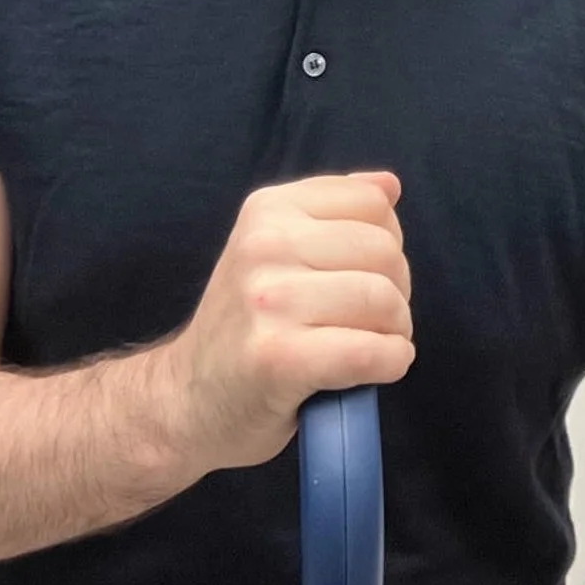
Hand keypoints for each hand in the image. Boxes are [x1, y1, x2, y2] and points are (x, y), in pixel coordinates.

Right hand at [163, 171, 413, 474]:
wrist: (188, 400)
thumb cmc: (246, 327)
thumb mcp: (275, 251)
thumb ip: (333, 213)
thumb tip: (390, 185)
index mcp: (268, 209)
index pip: (373, 202)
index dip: (389, 243)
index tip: (363, 275)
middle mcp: (265, 244)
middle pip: (385, 252)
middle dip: (396, 292)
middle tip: (369, 321)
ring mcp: (269, 300)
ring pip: (383, 301)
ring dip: (395, 332)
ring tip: (368, 346)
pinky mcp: (279, 357)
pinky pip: (370, 351)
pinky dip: (390, 363)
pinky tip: (375, 369)